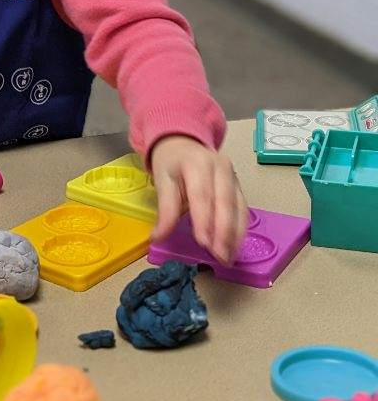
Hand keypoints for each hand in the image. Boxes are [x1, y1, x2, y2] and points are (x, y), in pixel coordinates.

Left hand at [149, 136, 248, 264]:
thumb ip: (165, 209)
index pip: (202, 195)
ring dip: (235, 235)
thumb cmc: (171, 163)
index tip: (204, 244)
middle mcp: (220, 167)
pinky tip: (234, 246)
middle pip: (225, 203)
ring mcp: (233, 176)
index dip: (204, 220)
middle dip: (224, 232)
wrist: (183, 142)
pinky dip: (240, 229)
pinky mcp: (239, 185)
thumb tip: (158, 236)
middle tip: (220, 257)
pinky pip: (243, 209)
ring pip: (238, 208)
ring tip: (228, 257)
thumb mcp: (162, 180)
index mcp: (197, 163)